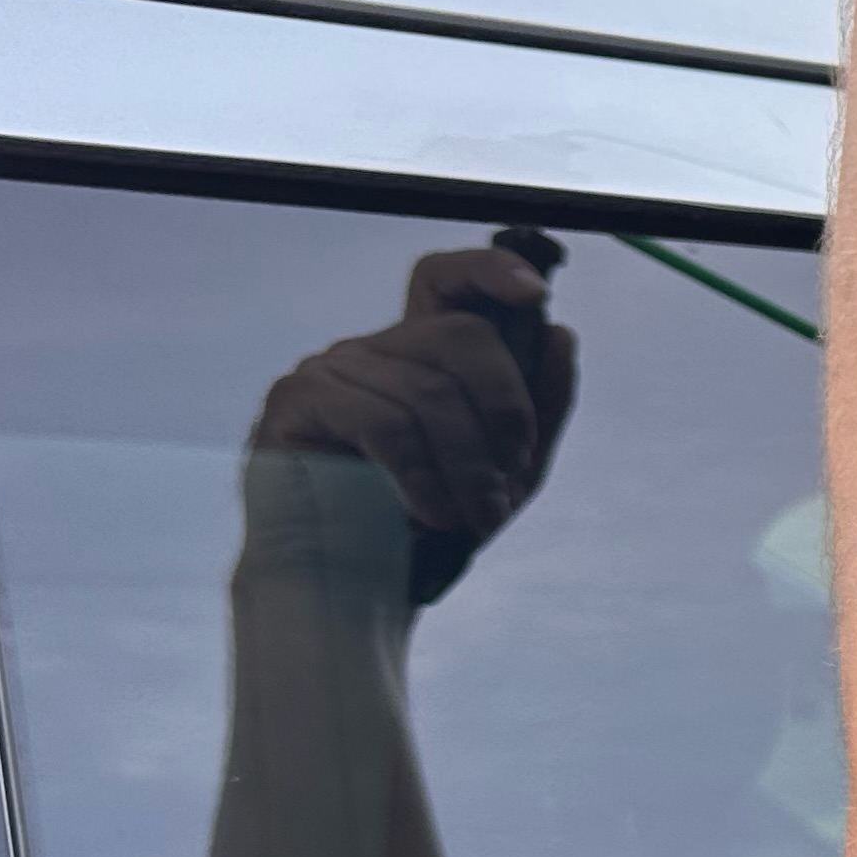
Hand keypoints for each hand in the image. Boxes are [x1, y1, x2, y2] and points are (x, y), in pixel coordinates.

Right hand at [251, 248, 577, 600]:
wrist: (355, 586)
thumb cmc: (429, 526)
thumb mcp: (509, 471)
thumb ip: (540, 406)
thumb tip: (558, 333)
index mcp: (421, 354)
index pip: (447, 280)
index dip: (490, 270)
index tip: (535, 293)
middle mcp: (375, 349)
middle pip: (460, 334)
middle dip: (507, 410)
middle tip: (512, 476)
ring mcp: (331, 369)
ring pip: (430, 391)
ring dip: (469, 466)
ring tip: (474, 517)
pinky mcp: (298, 403)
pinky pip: (385, 424)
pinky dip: (423, 477)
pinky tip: (429, 514)